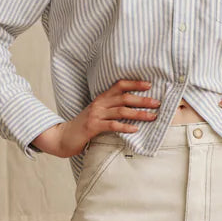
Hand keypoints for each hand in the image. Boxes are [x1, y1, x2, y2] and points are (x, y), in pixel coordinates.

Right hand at [31, 79, 159, 156]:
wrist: (64, 137)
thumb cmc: (84, 126)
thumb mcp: (98, 113)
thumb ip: (111, 108)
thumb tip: (133, 108)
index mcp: (102, 98)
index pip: (119, 85)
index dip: (134, 84)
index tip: (149, 85)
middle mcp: (99, 104)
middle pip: (124, 98)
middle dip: (142, 100)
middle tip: (157, 103)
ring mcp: (95, 115)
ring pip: (121, 111)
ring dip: (138, 114)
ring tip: (152, 116)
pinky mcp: (92, 127)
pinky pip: (112, 125)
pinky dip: (125, 127)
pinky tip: (135, 129)